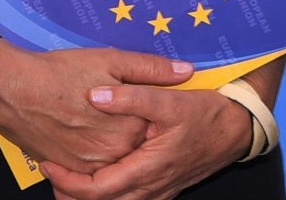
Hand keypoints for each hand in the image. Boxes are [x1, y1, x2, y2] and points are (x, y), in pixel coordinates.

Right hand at [0, 43, 191, 175]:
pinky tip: (89, 139)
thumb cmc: (60, 72)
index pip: (157, 128)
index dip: (153, 114)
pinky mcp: (69, 170)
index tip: (148, 104)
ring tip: (102, 124)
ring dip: (117, 150)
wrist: (12, 89)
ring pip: (115, 162)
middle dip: (134, 133)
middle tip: (116, 112)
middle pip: (136, 148)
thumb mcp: (110, 60)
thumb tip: (185, 71)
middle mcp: (113, 155)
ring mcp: (90, 167)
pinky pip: (91, 173)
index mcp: (129, 129)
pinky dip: (95, 161)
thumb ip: (151, 69)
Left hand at [40, 85, 248, 199]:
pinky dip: (107, 194)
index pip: (97, 190)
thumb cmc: (204, 114)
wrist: (238, 129)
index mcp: (147, 169)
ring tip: (65, 178)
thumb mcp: (169, 100)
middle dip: (71, 194)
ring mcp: (159, 192)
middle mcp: (151, 189)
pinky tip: (97, 176)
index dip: (68, 181)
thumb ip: (131, 96)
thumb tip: (94, 95)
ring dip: (88, 195)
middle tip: (49, 172)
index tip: (48, 164)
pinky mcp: (164, 188)